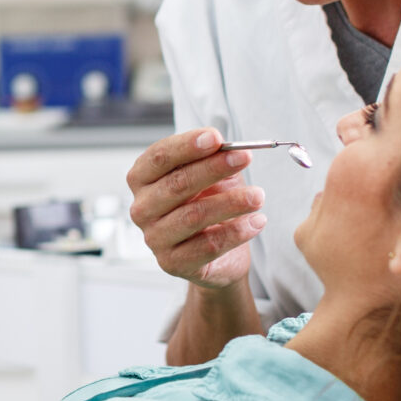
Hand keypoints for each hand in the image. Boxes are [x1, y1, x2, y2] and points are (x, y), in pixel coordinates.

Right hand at [127, 130, 266, 289]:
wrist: (215, 253)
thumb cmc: (208, 204)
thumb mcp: (211, 176)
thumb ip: (213, 160)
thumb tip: (228, 148)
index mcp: (143, 179)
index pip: (159, 157)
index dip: (187, 145)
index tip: (217, 137)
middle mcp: (142, 208)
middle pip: (176, 184)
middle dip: (214, 168)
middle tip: (245, 158)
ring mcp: (154, 238)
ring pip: (194, 215)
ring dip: (231, 202)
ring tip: (258, 196)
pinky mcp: (172, 263)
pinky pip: (208, 245)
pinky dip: (236, 232)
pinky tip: (257, 221)